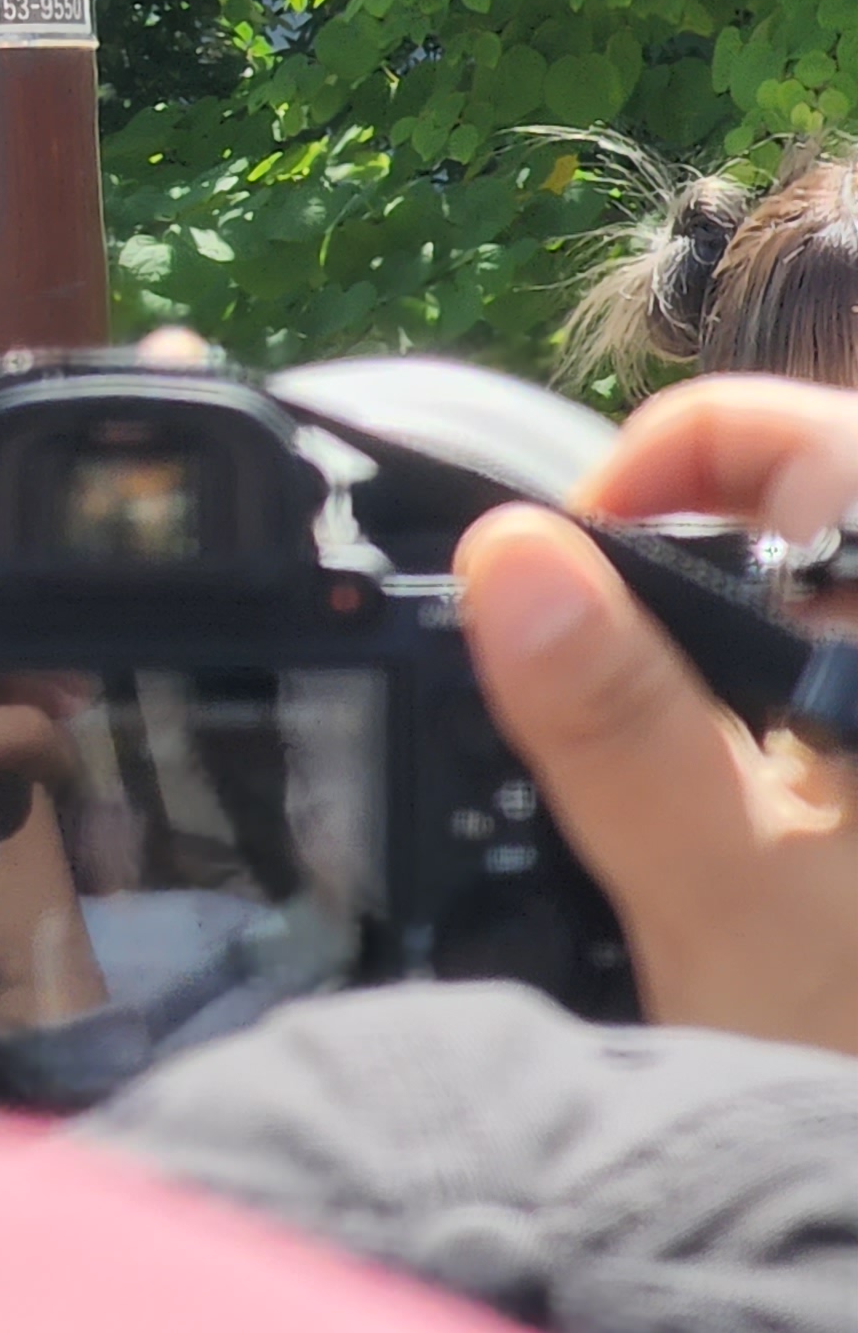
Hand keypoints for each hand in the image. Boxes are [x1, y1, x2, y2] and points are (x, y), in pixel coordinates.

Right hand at [460, 375, 857, 1058]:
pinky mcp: (857, 796)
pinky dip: (757, 738)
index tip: (551, 581)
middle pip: (792, 522)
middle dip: (665, 582)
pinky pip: (816, 710)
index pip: (778, 432)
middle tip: (585, 701)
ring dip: (710, 669)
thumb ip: (614, 717)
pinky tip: (735, 840)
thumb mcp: (724, 901)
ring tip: (659, 781)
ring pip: (803, 627)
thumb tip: (509, 558)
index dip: (642, 474)